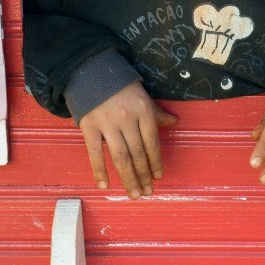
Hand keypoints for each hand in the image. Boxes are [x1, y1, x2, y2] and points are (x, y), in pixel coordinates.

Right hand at [78, 82, 177, 197]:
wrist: (91, 71)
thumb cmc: (121, 86)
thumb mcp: (143, 96)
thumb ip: (157, 112)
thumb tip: (174, 122)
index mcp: (143, 110)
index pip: (152, 143)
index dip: (156, 162)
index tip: (158, 177)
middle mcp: (127, 119)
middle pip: (137, 153)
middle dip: (144, 175)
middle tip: (147, 192)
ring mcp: (107, 124)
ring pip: (120, 157)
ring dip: (128, 178)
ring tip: (133, 193)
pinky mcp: (89, 126)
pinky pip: (95, 153)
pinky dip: (99, 171)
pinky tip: (105, 185)